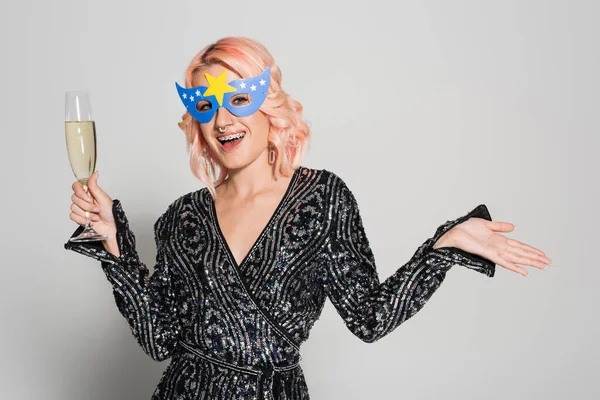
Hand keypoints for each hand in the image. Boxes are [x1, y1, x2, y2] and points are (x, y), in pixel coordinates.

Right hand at [69, 171, 118, 254]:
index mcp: (89, 193)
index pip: (76, 186)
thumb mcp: (103, 198)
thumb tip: (94, 173)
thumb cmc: (111, 213)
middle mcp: (84, 200)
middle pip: (74, 198)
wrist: (111, 228)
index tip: (88, 197)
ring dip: (87, 214)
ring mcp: (81, 209)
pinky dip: (82, 219)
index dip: (80, 192)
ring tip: (96, 216)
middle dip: (87, 206)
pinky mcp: (78, 218)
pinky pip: (72, 216)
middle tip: (97, 209)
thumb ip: (95, 186)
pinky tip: (90, 221)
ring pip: (73, 207)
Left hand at [435, 218, 551, 276]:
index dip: (531, 250)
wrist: (454, 232)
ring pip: (517, 258)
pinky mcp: (489, 254)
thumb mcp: (487, 224)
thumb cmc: (466, 229)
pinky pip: (504, 262)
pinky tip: (524, 272)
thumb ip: (500, 226)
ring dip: (530, 262)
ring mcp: (495, 252)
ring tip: (542, 266)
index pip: (520, 246)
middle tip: (549, 263)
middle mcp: (499, 247)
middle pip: (521, 253)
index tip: (543, 254)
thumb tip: (514, 227)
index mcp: (500, 240)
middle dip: (535, 258)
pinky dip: (515, 267)